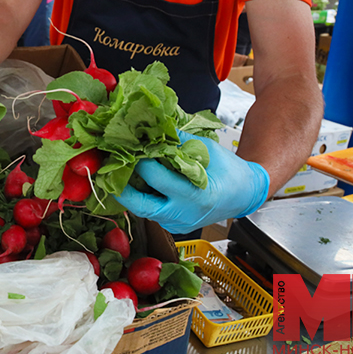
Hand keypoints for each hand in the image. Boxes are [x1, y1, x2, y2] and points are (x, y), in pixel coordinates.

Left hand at [114, 130, 269, 234]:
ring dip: (129, 192)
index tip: (126, 147)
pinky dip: (143, 198)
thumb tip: (151, 127)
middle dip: (121, 186)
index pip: (156, 178)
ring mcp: (179, 224)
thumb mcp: (206, 149)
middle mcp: (184, 214)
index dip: (139, 161)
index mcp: (195, 195)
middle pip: (141, 205)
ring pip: (144, 210)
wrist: (245, 193)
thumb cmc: (229, 170)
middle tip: (108, 168)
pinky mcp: (175, 227)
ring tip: (117, 172)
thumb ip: (177, 141)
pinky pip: (152, 213)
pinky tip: (136, 182)